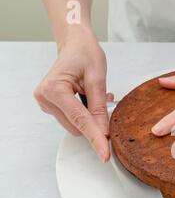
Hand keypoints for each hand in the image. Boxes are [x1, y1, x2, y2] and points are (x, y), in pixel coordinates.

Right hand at [34, 29, 110, 161]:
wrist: (75, 43)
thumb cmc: (84, 53)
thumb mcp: (98, 78)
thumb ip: (99, 107)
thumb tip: (103, 132)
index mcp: (54, 89)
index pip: (79, 121)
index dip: (95, 138)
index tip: (104, 153)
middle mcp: (45, 98)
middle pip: (77, 126)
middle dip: (95, 121)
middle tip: (105, 99)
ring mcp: (46, 103)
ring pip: (76, 125)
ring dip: (91, 116)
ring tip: (96, 95)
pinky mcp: (51, 106)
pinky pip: (73, 119)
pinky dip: (85, 113)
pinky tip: (89, 98)